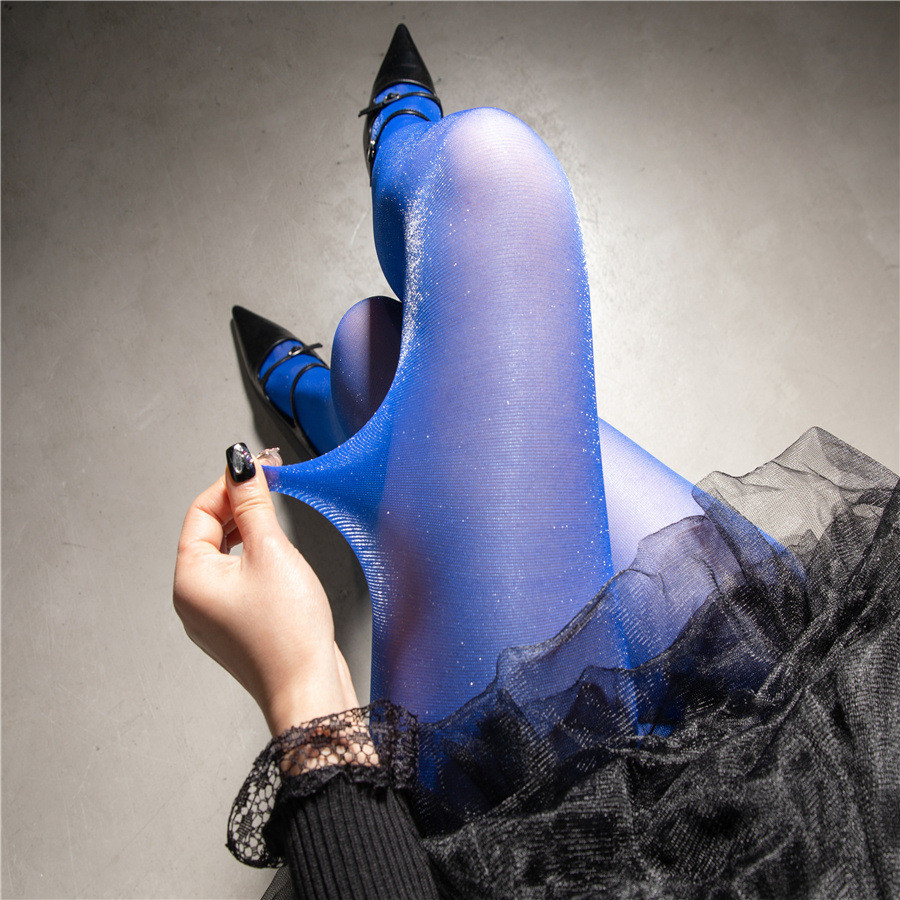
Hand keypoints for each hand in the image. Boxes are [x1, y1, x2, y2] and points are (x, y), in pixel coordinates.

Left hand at [173, 444, 358, 734]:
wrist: (308, 690)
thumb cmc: (288, 632)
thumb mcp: (272, 552)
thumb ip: (254, 504)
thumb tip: (240, 467)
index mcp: (190, 579)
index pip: (201, 512)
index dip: (228, 483)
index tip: (257, 465)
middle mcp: (193, 599)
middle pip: (209, 532)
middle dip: (238, 503)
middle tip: (270, 481)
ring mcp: (214, 615)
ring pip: (224, 554)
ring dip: (248, 527)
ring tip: (276, 510)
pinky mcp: (237, 624)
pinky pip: (237, 577)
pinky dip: (253, 555)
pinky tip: (277, 548)